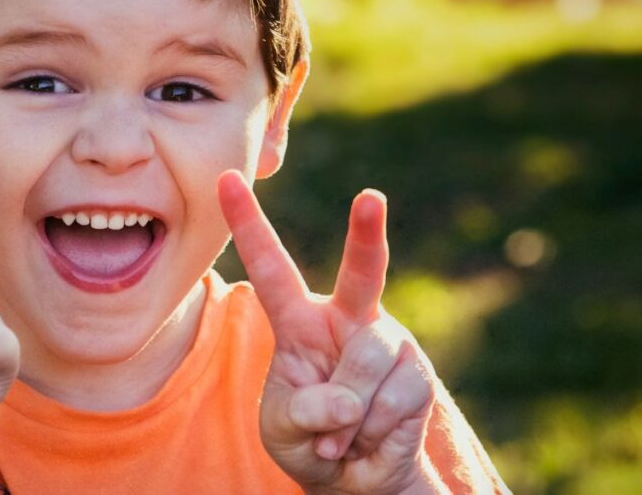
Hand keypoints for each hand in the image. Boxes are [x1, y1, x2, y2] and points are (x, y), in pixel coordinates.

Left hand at [218, 172, 436, 494]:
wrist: (357, 478)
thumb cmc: (309, 440)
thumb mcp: (283, 429)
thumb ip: (301, 412)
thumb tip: (345, 399)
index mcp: (299, 321)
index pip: (271, 267)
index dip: (248, 224)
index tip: (227, 179)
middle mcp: (347, 319)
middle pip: (360, 272)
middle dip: (367, 234)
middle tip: (370, 197)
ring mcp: (386, 342)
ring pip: (366, 361)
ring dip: (348, 414)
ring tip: (340, 434)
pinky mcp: (416, 373)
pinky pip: (392, 398)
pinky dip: (372, 431)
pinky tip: (368, 438)